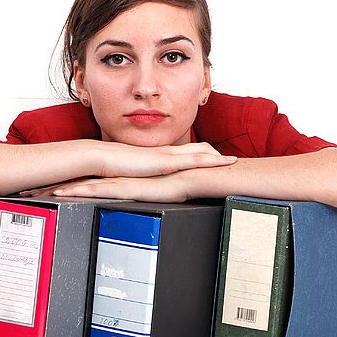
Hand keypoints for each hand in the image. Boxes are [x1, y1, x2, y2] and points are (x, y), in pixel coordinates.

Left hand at [21, 172, 189, 202]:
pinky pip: (94, 189)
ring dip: (55, 189)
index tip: (44, 189)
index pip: (84, 180)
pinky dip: (76, 191)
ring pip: (78, 184)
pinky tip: (59, 194)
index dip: (63, 183)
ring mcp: (116, 179)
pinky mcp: (124, 185)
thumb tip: (134, 200)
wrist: (193, 176)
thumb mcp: (155, 191)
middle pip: (75, 180)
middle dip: (49, 186)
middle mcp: (112, 176)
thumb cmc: (180, 183)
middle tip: (27, 192)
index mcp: (117, 177)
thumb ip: (142, 193)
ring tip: (32, 195)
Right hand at [95, 141, 235, 177]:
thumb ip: (139, 178)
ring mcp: (168, 155)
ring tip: (233, 161)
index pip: (184, 154)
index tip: (213, 160)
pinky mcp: (168, 161)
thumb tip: (141, 186)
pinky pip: (195, 159)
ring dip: (217, 157)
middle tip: (231, 160)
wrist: (103, 159)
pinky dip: (211, 160)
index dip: (199, 156)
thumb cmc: (112, 167)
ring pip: (200, 153)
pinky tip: (224, 163)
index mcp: (158, 156)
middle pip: (197, 150)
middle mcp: (166, 153)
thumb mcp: (130, 174)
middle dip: (214, 154)